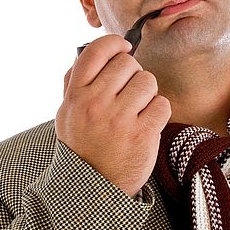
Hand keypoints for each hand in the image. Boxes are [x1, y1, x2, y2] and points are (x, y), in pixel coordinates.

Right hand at [56, 35, 171, 196]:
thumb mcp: (67, 113)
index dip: (114, 43)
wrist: (95, 186)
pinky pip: (162, 104)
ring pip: (148, 81)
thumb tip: (95, 51)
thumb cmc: (84, 145)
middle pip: (127, 63)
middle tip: (129, 91)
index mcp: (75, 96)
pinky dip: (159, 112)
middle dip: (133, 74)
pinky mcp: (142, 134)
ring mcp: (119, 119)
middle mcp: (95, 104)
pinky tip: (148, 123)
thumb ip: (75, 82)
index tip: (124, 47)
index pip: (96, 51)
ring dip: (148, 93)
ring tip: (138, 109)